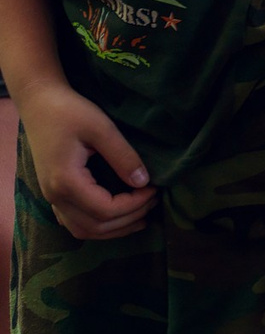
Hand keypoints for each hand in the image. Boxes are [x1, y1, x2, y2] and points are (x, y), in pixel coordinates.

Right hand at [17, 79, 155, 238]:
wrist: (40, 103)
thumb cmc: (70, 111)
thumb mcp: (101, 128)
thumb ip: (123, 156)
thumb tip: (144, 182)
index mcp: (65, 181)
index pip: (105, 210)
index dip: (134, 205)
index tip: (154, 189)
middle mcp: (55, 196)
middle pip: (95, 226)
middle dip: (129, 218)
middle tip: (154, 201)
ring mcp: (51, 197)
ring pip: (83, 230)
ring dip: (114, 228)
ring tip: (142, 215)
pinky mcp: (54, 192)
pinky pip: (74, 222)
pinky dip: (98, 225)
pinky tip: (118, 215)